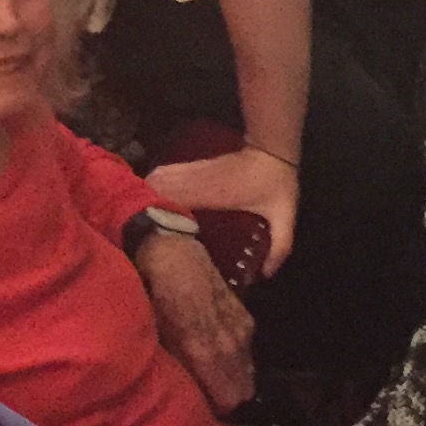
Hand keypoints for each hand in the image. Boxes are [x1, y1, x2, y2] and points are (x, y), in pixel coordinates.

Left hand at [138, 231, 255, 410]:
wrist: (174, 252)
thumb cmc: (154, 291)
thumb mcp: (155, 329)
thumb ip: (173, 362)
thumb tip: (180, 391)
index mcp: (203, 350)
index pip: (226, 398)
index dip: (214, 409)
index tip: (201, 410)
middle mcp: (229, 344)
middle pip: (242, 390)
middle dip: (226, 398)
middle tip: (207, 396)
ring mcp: (241, 330)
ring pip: (247, 372)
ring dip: (233, 379)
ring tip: (214, 379)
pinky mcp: (246, 317)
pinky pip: (248, 352)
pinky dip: (237, 359)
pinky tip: (221, 356)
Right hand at [147, 144, 298, 277]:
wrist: (273, 150)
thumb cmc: (277, 183)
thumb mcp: (284, 216)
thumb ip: (280, 246)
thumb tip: (265, 275)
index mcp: (214, 194)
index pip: (175, 200)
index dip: (158, 213)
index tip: (150, 231)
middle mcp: (198, 180)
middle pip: (158, 188)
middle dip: (145, 206)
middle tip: (142, 229)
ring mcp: (194, 170)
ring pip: (158, 178)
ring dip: (146, 194)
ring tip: (142, 215)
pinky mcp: (194, 166)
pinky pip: (165, 172)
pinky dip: (153, 184)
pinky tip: (151, 197)